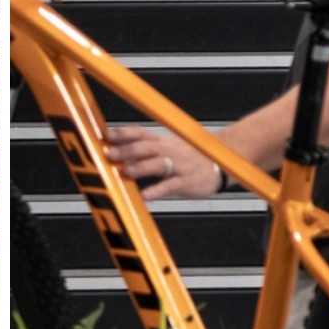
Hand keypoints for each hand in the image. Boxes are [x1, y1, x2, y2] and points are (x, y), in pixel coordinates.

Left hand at [103, 125, 222, 199]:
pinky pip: (171, 185)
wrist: (221, 163)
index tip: (107, 135)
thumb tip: (121, 155)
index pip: (142, 134)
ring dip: (141, 167)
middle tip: (110, 154)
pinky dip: (158, 190)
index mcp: (164, 142)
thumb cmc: (191, 158)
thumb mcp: (170, 150)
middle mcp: (170, 151)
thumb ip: (147, 152)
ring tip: (126, 171)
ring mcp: (179, 166)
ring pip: (159, 163)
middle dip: (127, 150)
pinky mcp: (187, 181)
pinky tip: (146, 195)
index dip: (125, 133)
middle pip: (147, 147)